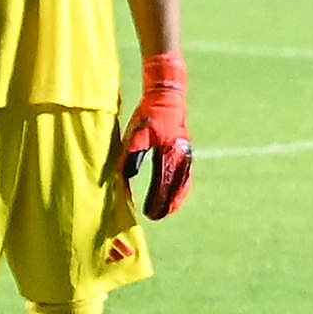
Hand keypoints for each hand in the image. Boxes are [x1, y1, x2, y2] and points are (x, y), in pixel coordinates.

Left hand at [119, 52, 194, 218]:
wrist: (167, 96)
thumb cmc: (148, 115)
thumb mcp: (135, 135)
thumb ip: (131, 157)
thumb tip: (125, 180)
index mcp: (170, 154)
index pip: (164, 184)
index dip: (157, 201)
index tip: (149, 214)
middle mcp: (182, 156)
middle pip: (176, 187)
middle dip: (167, 204)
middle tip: (156, 217)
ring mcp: (187, 154)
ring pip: (184, 182)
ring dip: (176, 198)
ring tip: (168, 210)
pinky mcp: (186, 150)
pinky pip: (186, 174)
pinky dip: (182, 187)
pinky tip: (177, 193)